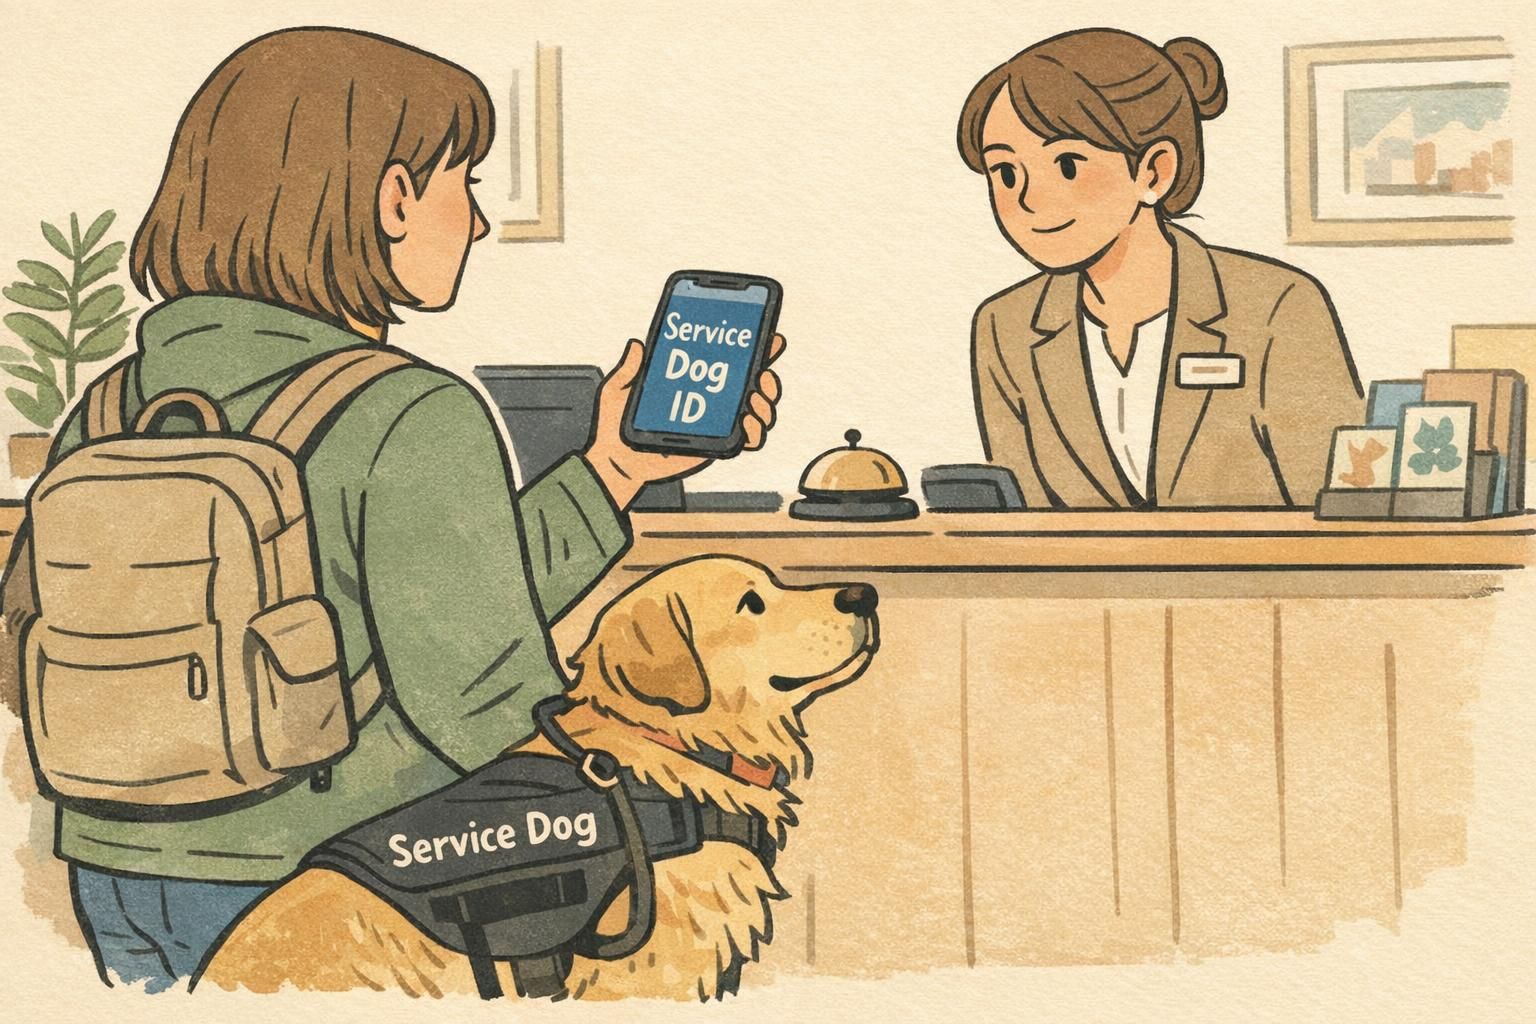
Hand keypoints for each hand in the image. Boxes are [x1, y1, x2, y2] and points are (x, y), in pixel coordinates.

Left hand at [585, 333, 785, 508]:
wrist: (616, 462)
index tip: (769, 338)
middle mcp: (711, 402)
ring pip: (758, 412)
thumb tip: (637, 345)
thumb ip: (629, 369)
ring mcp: (717, 424)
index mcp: (695, 383)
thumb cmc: (616, 427)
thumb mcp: (619, 389)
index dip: (754, 350)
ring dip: (765, 404)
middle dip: (768, 379)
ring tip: (755, 401)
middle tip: (762, 376)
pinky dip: (756, 432)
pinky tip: (749, 424)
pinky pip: (748, 441)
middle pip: (754, 386)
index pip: (730, 363)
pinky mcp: (717, 446)